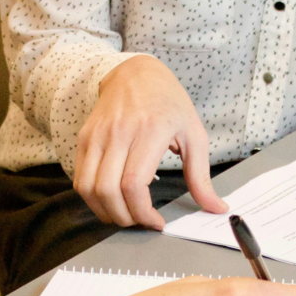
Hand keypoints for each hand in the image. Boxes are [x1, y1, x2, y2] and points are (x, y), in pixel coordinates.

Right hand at [73, 55, 228, 229]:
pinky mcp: (84, 138)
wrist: (136, 73)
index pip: (133, 184)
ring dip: (104, 212)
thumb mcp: (194, 135)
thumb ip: (202, 176)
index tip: (156, 222)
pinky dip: (92, 198)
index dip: (142, 212)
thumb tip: (216, 207)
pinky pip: (79, 178)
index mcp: (150, 131)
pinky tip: (111, 201)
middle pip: (108, 191)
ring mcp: (97, 135)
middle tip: (140, 222)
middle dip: (124, 218)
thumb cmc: (169, 103)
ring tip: (125, 215)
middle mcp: (119, 132)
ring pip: (88, 188)